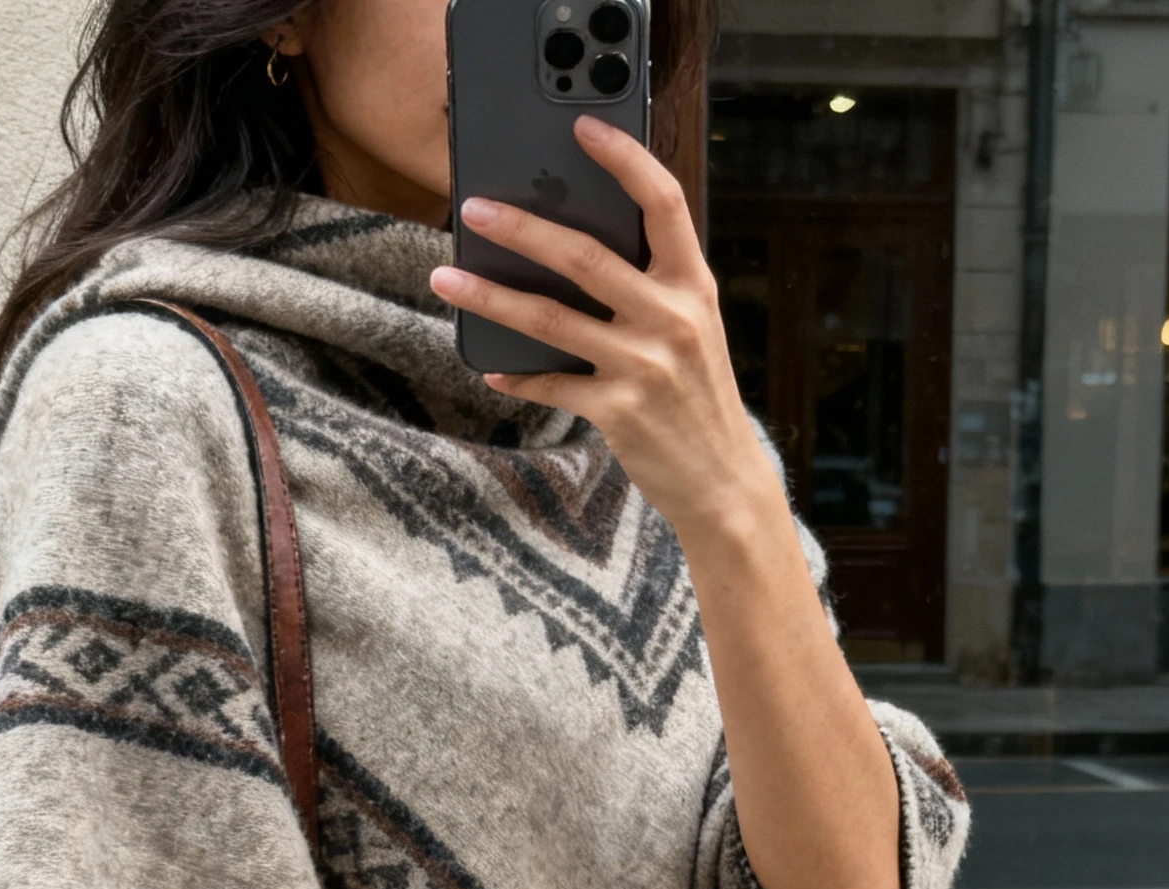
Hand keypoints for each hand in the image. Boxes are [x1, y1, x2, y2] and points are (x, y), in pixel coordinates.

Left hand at [430, 118, 780, 544]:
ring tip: (446, 278)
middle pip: (584, 257)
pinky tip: (490, 370)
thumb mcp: (692, 328)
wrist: (722, 482)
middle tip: (473, 207)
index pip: (664, 202)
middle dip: (521, 227)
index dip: (624, 159)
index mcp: (691, 285)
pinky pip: (551, 384)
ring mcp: (644, 366)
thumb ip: (650, 285)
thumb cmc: (697, 395)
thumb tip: (570, 246)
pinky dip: (517, 376)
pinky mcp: (619, 411)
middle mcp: (670, 319)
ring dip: (490, 297)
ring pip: (550, 319)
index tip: (583, 127)